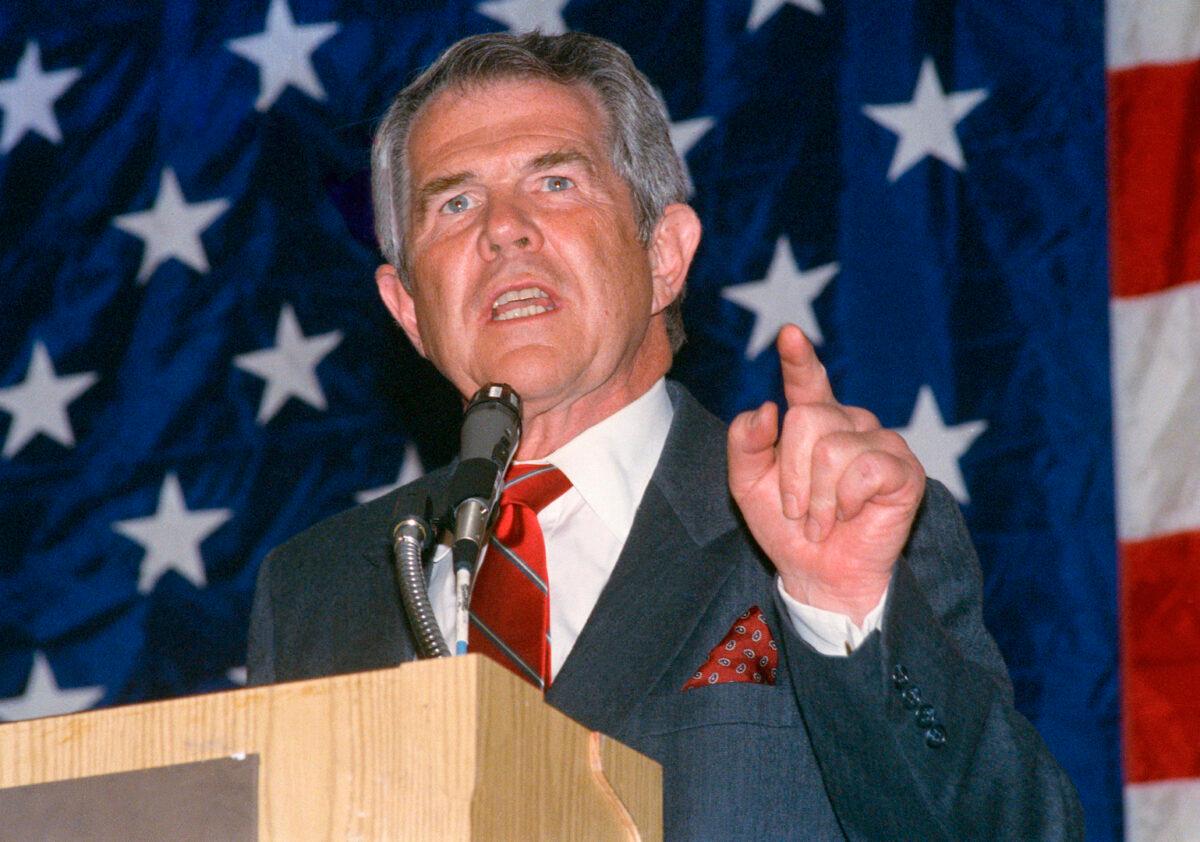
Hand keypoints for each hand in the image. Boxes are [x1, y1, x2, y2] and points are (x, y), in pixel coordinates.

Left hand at [727, 325, 925, 624]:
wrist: (818, 575)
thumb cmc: (788, 527)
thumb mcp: (748, 485)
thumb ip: (745, 443)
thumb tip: (767, 408)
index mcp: (813, 420)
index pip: (807, 381)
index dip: (799, 358)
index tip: (789, 334)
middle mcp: (849, 423)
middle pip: (806, 420)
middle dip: (791, 475)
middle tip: (798, 510)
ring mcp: (880, 442)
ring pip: (832, 449)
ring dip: (817, 498)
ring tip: (823, 520)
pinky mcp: (904, 470)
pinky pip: (864, 469)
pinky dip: (846, 501)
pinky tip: (851, 515)